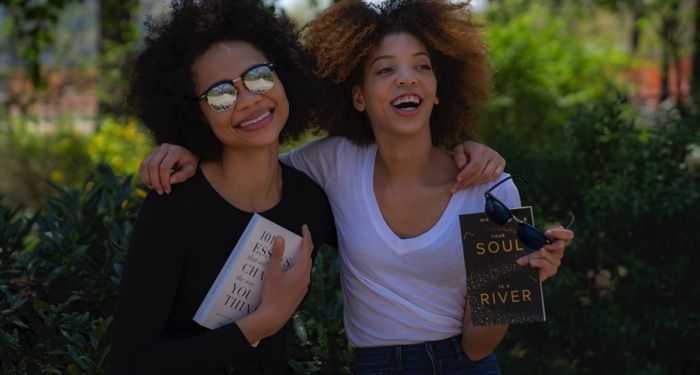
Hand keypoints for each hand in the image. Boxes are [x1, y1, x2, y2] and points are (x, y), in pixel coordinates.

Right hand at [139, 143, 197, 194]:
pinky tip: (150, 183)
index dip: (164, 181)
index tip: (168, 190)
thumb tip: (170, 181)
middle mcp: (164, 148)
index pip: (164, 167)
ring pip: (145, 165)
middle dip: (155, 181)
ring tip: (154, 188)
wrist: (186, 154)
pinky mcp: (151, 154)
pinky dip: (144, 175)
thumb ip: (182, 175)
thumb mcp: (191, 170)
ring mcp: (156, 150)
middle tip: (160, 192)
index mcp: (175, 151)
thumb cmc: (189, 163)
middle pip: (153, 165)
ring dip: (147, 179)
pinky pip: (143, 165)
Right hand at [243, 225, 313, 340]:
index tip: (304, 227)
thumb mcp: (272, 273)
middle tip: (296, 239)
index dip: (307, 236)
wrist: (275, 316)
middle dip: (304, 246)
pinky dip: (298, 269)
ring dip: (301, 258)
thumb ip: (277, 255)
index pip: (307, 248)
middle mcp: (306, 277)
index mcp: (301, 270)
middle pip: (308, 257)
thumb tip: (280, 238)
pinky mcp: (301, 292)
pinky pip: (302, 276)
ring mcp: (305, 286)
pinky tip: (289, 271)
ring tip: (291, 254)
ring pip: (306, 267)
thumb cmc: (273, 294)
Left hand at [451, 141, 505, 192]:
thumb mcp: (459, 150)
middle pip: (481, 171)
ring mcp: (497, 157)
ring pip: (487, 175)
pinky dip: (484, 181)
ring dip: (475, 183)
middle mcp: (490, 152)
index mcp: (478, 147)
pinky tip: (476, 183)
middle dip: (468, 181)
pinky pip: (495, 176)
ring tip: (465, 186)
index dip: (467, 172)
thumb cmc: (466, 151)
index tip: (458, 179)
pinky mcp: (502, 163)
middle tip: (458, 187)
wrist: (478, 149)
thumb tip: (461, 166)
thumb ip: (459, 156)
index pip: (476, 162)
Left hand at [516, 227, 573, 281]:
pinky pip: (545, 262)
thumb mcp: (528, 240)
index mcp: (555, 241)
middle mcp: (558, 251)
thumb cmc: (524, 252)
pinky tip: (530, 263)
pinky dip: (536, 261)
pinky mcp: (552, 270)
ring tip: (523, 258)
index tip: (547, 234)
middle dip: (547, 243)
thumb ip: (537, 234)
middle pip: (560, 244)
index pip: (568, 235)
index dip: (561, 233)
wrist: (520, 269)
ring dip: (533, 254)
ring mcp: (556, 261)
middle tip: (538, 246)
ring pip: (547, 253)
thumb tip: (552, 228)